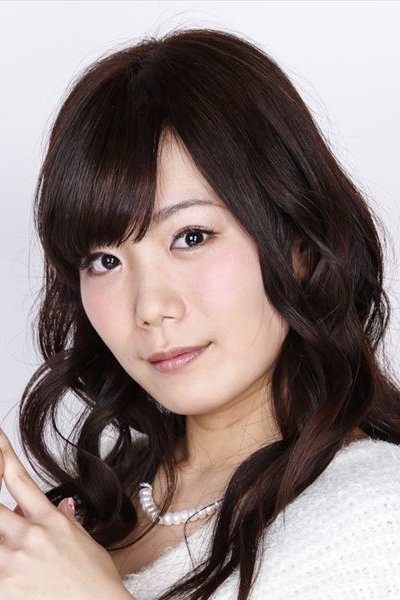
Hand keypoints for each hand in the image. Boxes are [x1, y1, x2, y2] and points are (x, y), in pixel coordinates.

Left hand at [0, 428, 131, 599]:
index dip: (3, 454)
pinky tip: (7, 565)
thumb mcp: (83, 541)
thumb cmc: (95, 580)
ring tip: (7, 535)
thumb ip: (65, 520)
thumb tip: (60, 505)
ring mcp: (14, 562)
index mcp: (50, 520)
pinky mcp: (4, 589)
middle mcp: (29, 536)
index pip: (20, 478)